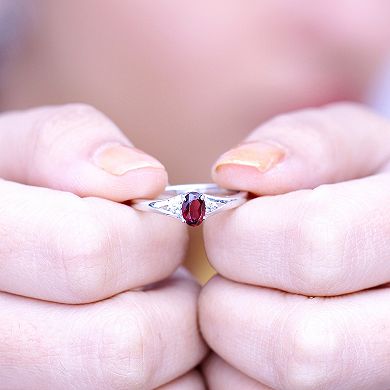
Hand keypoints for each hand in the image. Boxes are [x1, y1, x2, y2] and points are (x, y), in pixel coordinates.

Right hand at [0, 104, 206, 388]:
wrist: (6, 254)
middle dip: (175, 300)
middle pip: (125, 346)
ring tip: (150, 305)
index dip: (150, 234)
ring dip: (174, 342)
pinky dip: (170, 377)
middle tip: (166, 273)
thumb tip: (145, 179)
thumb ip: (67, 145)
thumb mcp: (15, 151)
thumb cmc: (13, 194)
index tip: (161, 222)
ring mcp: (20, 387)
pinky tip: (142, 337)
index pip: (86, 252)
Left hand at [199, 103, 389, 389]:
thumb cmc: (359, 182)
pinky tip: (254, 324)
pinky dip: (236, 367)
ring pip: (286, 385)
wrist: (377, 235)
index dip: (242, 232)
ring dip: (234, 335)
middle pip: (301, 343)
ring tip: (242, 293)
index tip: (229, 218)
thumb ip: (304, 143)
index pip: (313, 246)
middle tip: (230, 265)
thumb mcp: (349, 144)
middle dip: (229, 297)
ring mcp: (378, 368)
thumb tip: (235, 171)